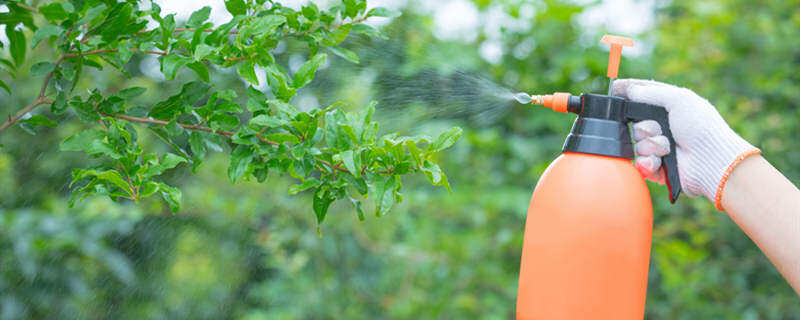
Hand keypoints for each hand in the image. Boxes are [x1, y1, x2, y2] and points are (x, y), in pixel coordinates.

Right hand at [612, 79, 759, 206]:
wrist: (711, 160)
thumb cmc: (702, 127)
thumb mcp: (680, 99)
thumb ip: (652, 92)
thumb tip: (630, 89)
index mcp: (669, 107)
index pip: (642, 95)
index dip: (627, 92)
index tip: (614, 88)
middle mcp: (663, 127)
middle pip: (635, 123)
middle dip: (645, 127)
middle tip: (659, 129)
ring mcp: (660, 147)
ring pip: (637, 144)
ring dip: (651, 145)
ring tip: (668, 148)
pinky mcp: (657, 167)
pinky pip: (640, 162)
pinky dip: (648, 162)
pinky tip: (660, 161)